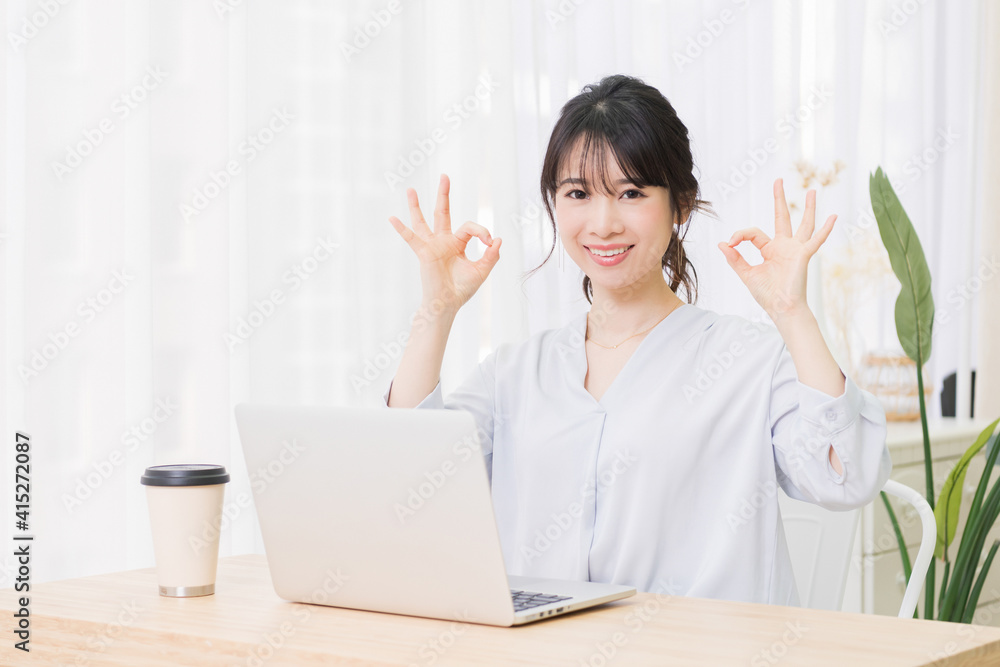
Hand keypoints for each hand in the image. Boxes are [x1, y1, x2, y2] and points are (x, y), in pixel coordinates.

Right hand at [388, 173, 501, 312]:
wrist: (448, 303)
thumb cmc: (462, 289)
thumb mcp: (481, 270)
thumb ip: (491, 255)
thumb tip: (498, 239)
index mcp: (457, 244)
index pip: (469, 228)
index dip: (482, 231)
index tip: (489, 242)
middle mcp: (443, 241)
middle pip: (443, 213)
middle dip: (444, 195)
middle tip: (444, 176)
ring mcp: (432, 246)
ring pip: (423, 221)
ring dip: (416, 206)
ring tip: (411, 190)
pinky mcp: (424, 253)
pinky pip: (411, 239)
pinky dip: (402, 229)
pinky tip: (392, 218)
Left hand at [717, 178, 835, 319]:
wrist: (781, 308)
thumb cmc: (767, 294)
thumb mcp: (746, 274)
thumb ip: (735, 258)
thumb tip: (722, 243)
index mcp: (770, 250)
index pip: (754, 233)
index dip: (740, 235)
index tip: (731, 242)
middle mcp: (784, 246)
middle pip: (781, 217)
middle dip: (779, 199)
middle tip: (778, 180)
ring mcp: (795, 250)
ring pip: (803, 224)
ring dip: (808, 208)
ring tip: (811, 191)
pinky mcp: (803, 255)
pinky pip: (816, 240)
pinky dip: (825, 229)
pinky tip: (833, 216)